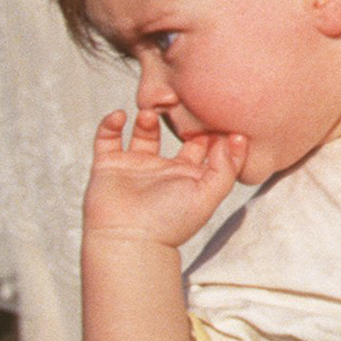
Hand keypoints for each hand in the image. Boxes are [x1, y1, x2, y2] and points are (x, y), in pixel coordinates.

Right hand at [83, 108, 241, 249]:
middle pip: (174, 134)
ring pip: (143, 132)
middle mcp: (163, 169)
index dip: (211, 128)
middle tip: (182, 99)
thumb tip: (233, 139)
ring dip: (147, 118)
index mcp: (189, 176)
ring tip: (150, 114)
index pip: (204, 145)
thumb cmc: (171, 222)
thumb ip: (226, 168)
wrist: (128, 240)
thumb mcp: (209, 195)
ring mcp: (135, 166)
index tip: (216, 109)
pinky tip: (120, 116)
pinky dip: (110, 124)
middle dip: (179, 117)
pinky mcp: (108, 166)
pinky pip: (107, 138)